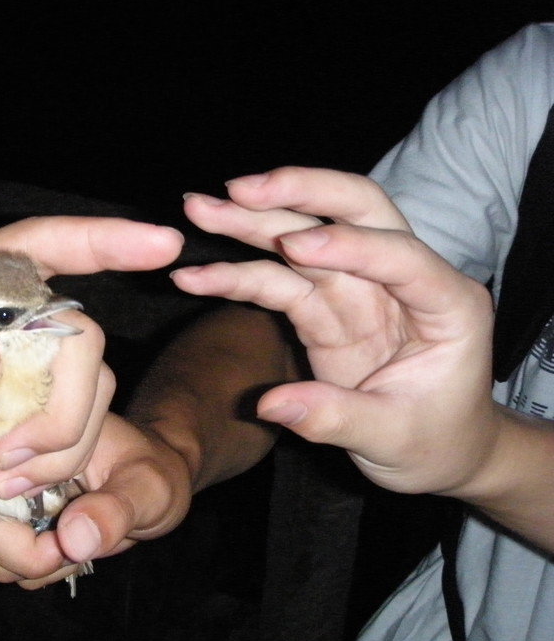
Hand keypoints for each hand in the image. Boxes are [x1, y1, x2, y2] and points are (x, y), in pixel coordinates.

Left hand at [0, 216, 183, 496]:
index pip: (32, 245)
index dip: (99, 239)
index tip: (162, 244)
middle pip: (75, 331)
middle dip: (64, 410)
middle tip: (9, 464)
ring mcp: (12, 346)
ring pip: (84, 378)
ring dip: (60, 442)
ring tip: (0, 480)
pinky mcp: (23, 382)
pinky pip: (71, 410)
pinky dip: (52, 454)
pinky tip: (10, 480)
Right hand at [0, 413, 190, 586]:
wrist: (160, 485)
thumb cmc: (157, 471)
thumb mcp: (149, 486)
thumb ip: (115, 509)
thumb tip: (72, 538)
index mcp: (29, 427)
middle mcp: (9, 456)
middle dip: (11, 545)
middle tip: (64, 549)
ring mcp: (10, 494)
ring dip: (26, 560)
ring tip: (74, 545)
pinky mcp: (18, 524)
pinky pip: (5, 561)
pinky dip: (33, 567)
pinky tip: (69, 550)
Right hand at [173, 167, 498, 497]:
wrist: (438, 452)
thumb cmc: (434, 441)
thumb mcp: (393, 439)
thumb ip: (335, 419)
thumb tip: (270, 405)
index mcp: (446, 303)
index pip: (399, 255)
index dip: (349, 246)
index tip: (293, 246)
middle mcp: (402, 280)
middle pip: (354, 210)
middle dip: (298, 192)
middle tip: (240, 189)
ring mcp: (358, 288)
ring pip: (303, 237)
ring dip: (250, 221)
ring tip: (198, 209)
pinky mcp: (323, 307)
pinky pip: (276, 282)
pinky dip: (235, 276)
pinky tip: (194, 275)